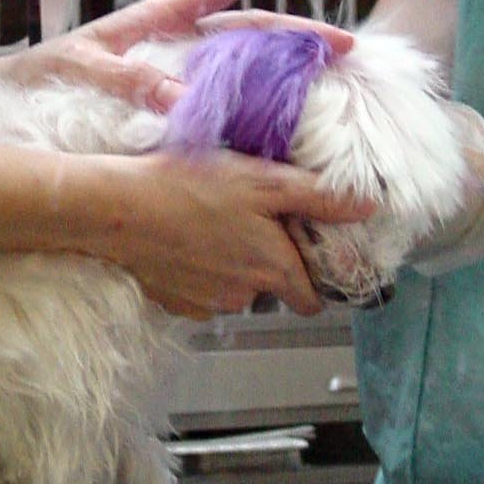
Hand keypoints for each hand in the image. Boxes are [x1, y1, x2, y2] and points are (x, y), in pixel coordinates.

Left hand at [0, 0, 353, 113]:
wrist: (11, 107)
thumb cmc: (42, 78)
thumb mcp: (82, 70)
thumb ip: (128, 80)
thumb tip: (183, 97)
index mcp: (158, 19)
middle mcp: (177, 44)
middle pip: (250, 32)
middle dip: (298, 36)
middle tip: (346, 48)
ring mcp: (177, 76)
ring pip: (243, 69)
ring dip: (283, 77)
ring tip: (329, 89)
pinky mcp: (170, 110)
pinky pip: (220, 109)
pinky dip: (248, 118)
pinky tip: (276, 136)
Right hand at [87, 149, 372, 318]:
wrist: (115, 209)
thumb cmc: (186, 187)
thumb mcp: (262, 180)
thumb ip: (319, 196)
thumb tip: (368, 206)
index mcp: (273, 269)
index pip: (313, 299)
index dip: (313, 274)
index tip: (302, 246)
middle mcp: (244, 296)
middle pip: (272, 288)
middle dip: (268, 260)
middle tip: (249, 218)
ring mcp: (206, 304)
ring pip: (235, 289)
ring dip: (231, 263)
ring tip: (212, 221)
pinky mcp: (174, 303)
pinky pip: (200, 290)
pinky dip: (199, 269)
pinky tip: (186, 237)